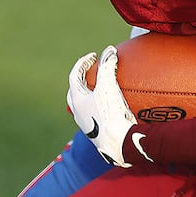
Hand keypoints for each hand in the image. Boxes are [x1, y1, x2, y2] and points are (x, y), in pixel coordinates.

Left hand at [67, 46, 136, 166]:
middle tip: (92, 72)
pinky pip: (100, 116)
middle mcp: (79, 114)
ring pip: (86, 106)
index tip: (93, 56)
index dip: (82, 63)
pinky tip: (121, 107)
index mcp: (77, 101)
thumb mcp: (108, 87)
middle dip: (82, 80)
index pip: (74, 77)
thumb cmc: (110, 116)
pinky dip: (106, 107)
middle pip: (75, 93)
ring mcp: (89, 126)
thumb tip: (110, 50)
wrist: (119, 146)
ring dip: (93, 95)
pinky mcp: (100, 135)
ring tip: (106, 88)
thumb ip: (107, 66)